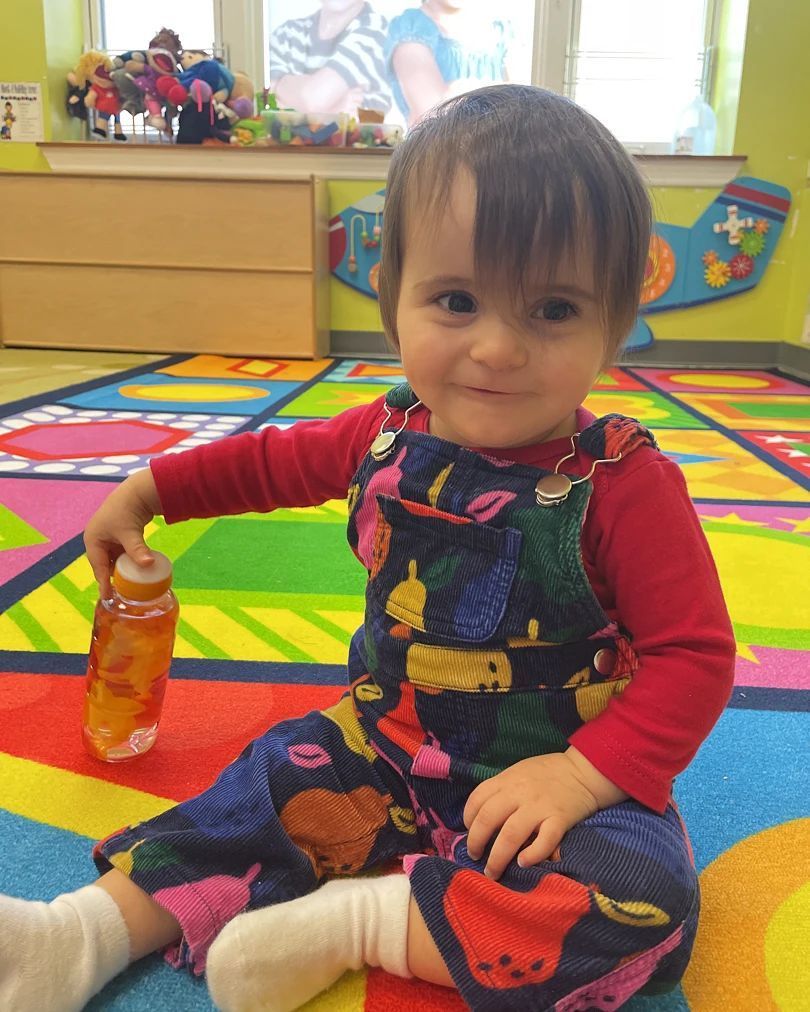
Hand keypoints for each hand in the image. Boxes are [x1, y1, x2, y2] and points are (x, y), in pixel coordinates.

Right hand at [83, 467, 162, 595]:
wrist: (136, 491)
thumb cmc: (127, 510)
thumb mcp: (130, 532)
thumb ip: (137, 550)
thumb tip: (148, 564)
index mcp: (93, 539)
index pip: (98, 566)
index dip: (103, 582)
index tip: (108, 596)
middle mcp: (97, 539)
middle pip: (104, 564)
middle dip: (111, 578)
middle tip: (119, 594)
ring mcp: (108, 537)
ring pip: (113, 559)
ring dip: (120, 571)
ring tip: (127, 587)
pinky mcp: (118, 535)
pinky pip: (120, 553)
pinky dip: (127, 562)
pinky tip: (134, 571)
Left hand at [463, 748, 627, 880]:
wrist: (584, 771)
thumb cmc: (548, 773)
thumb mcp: (519, 772)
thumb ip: (503, 790)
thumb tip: (483, 817)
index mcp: (507, 779)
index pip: (477, 799)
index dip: (468, 819)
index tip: (469, 832)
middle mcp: (520, 792)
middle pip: (489, 819)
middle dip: (476, 842)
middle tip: (475, 857)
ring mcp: (540, 806)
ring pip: (511, 834)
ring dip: (498, 857)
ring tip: (493, 872)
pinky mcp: (560, 819)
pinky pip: (545, 840)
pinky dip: (532, 854)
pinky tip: (524, 863)